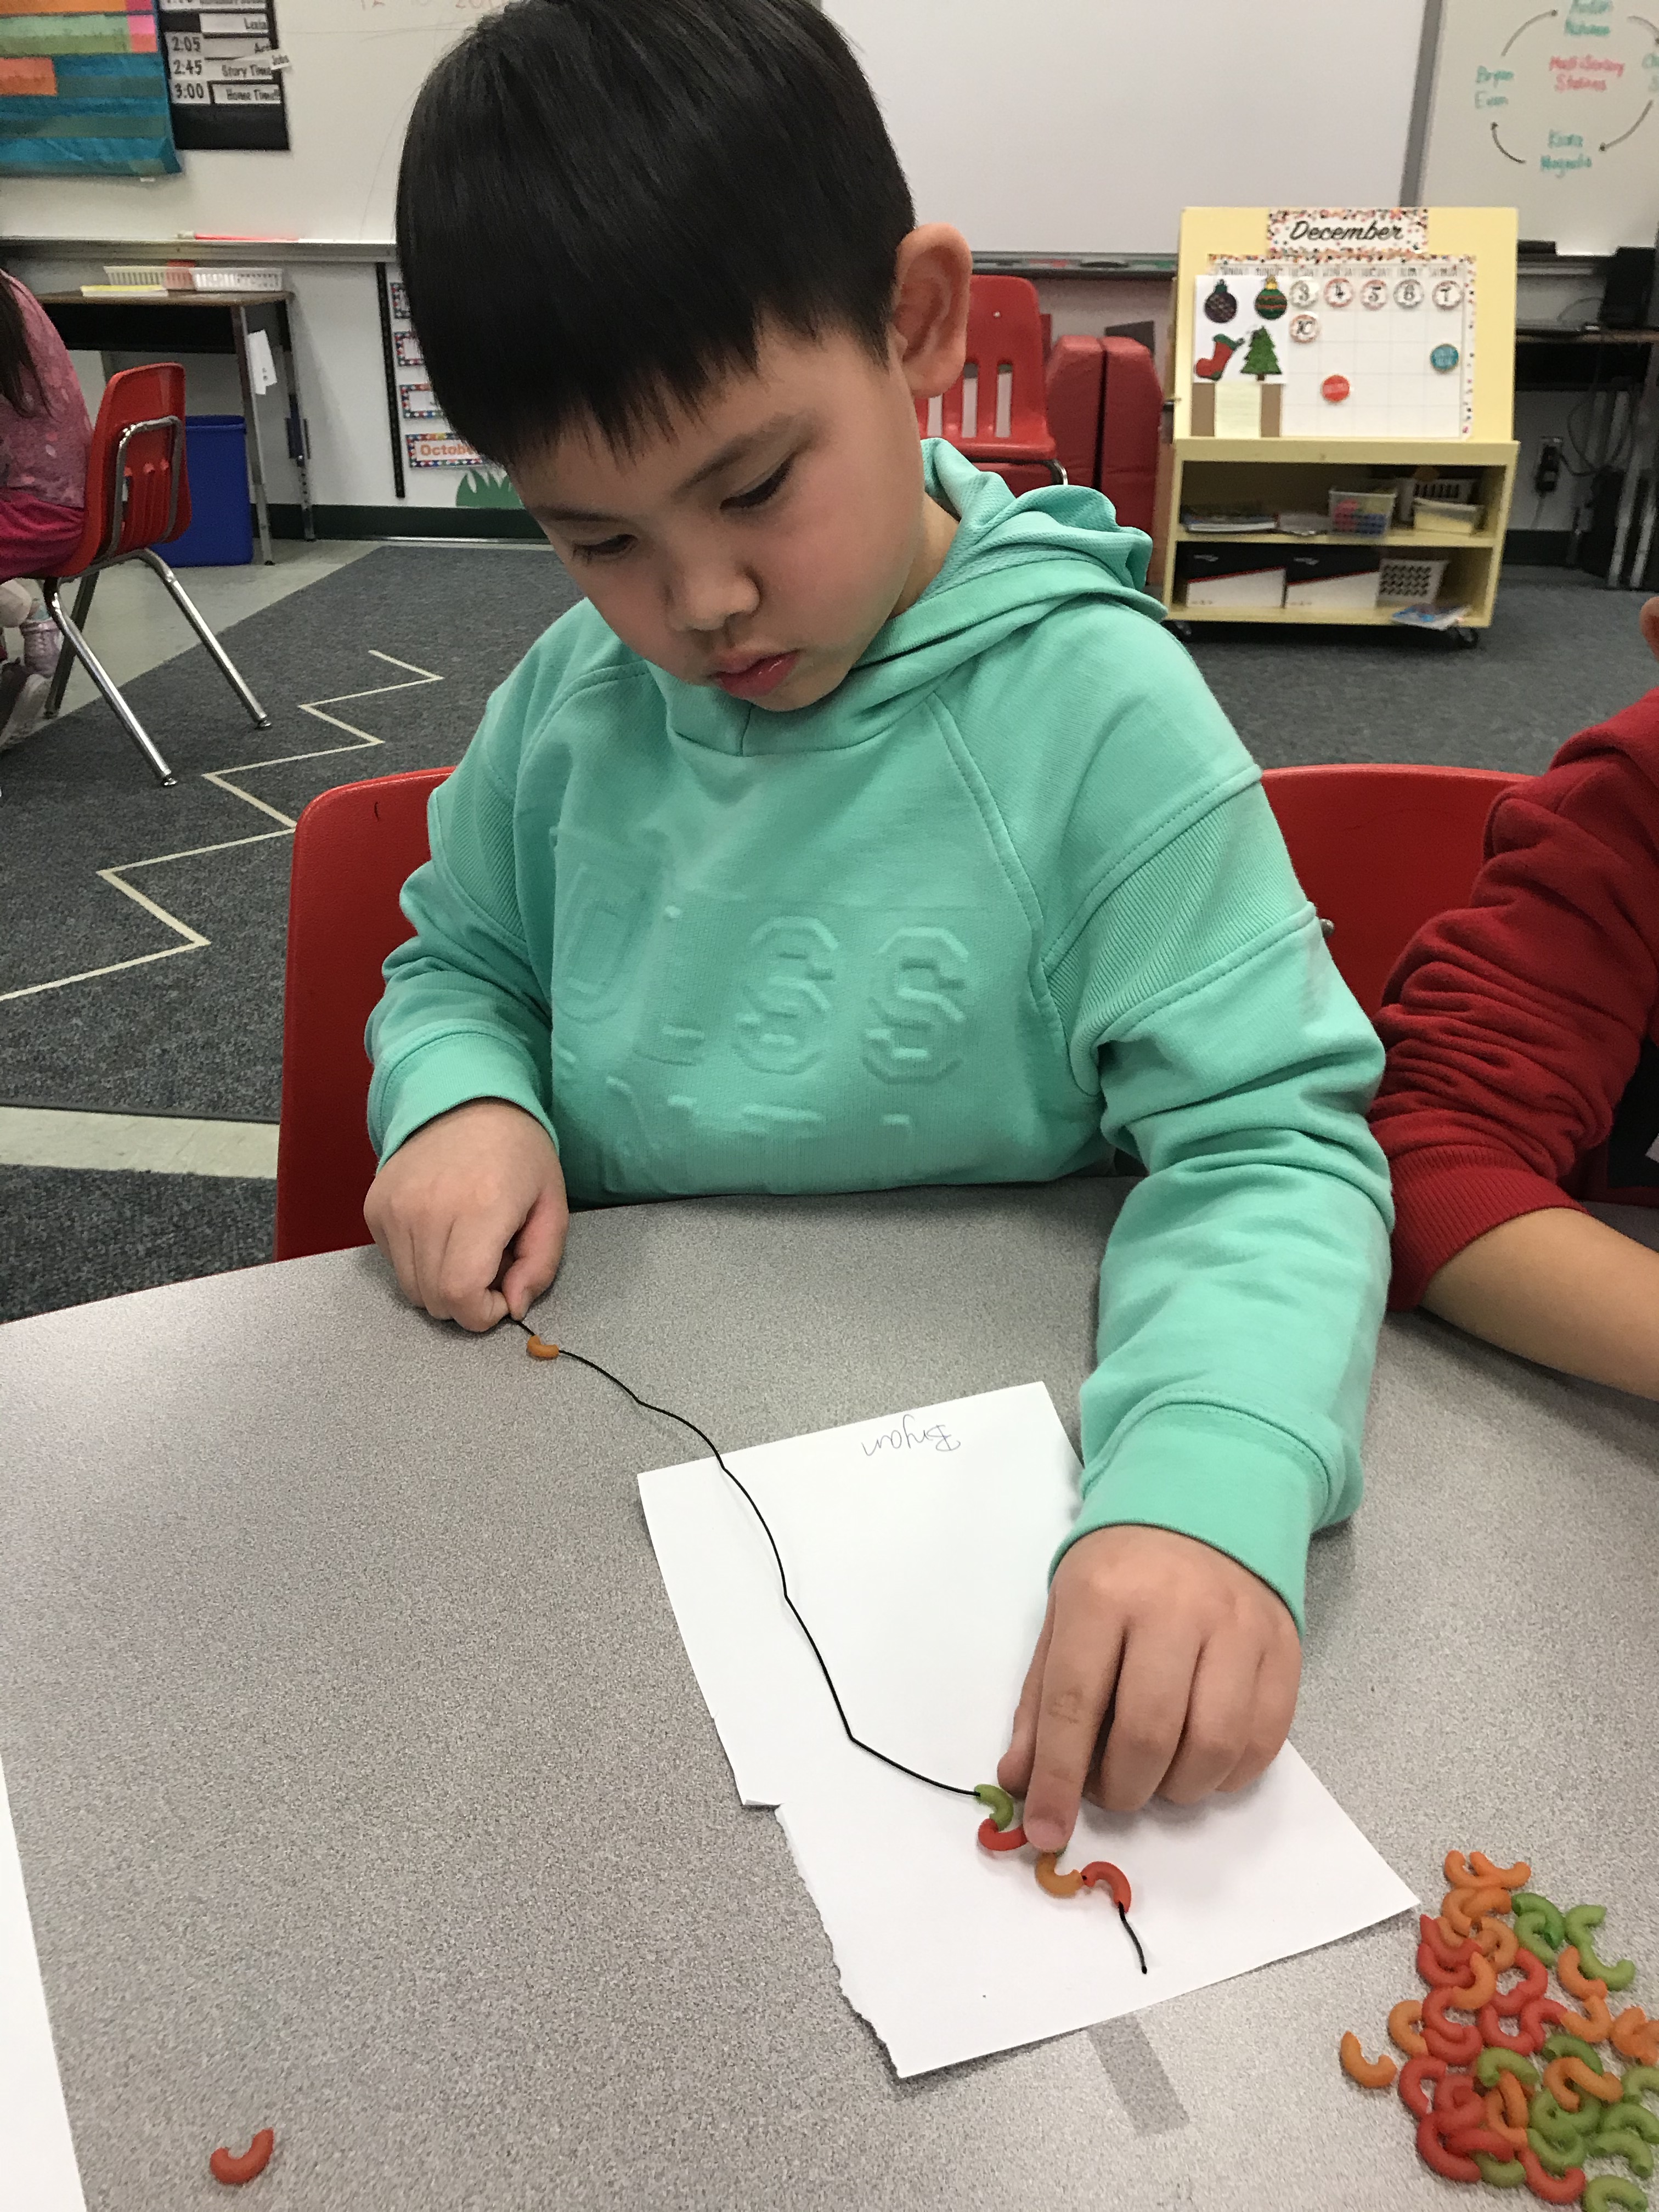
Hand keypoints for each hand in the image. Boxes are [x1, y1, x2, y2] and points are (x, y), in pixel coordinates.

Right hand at [364, 1098, 567, 1331]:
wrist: (466, 1100)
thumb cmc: (518, 1154)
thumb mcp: (551, 1206)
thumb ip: (540, 1264)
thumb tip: (514, 1309)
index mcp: (480, 1208)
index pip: (460, 1295)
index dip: (482, 1313)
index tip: (501, 1294)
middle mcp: (428, 1209)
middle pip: (433, 1299)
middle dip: (466, 1300)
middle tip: (489, 1264)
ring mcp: (394, 1208)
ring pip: (410, 1288)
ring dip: (441, 1284)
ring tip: (466, 1246)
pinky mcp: (375, 1207)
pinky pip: (394, 1263)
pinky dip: (418, 1262)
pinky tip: (441, 1230)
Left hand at [998, 1525, 1300, 1849]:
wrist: (1203, 1503)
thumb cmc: (1120, 1570)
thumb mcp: (1064, 1617)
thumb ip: (1040, 1701)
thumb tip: (1022, 1783)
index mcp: (1103, 1596)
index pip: (1075, 1704)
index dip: (1059, 1780)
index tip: (1048, 1831)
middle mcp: (1174, 1609)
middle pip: (1147, 1735)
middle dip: (1121, 1789)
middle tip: (1110, 1791)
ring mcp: (1237, 1628)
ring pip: (1211, 1746)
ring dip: (1176, 1789)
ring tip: (1155, 1777)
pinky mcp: (1282, 1647)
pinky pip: (1262, 1740)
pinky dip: (1228, 1775)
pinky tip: (1201, 1762)